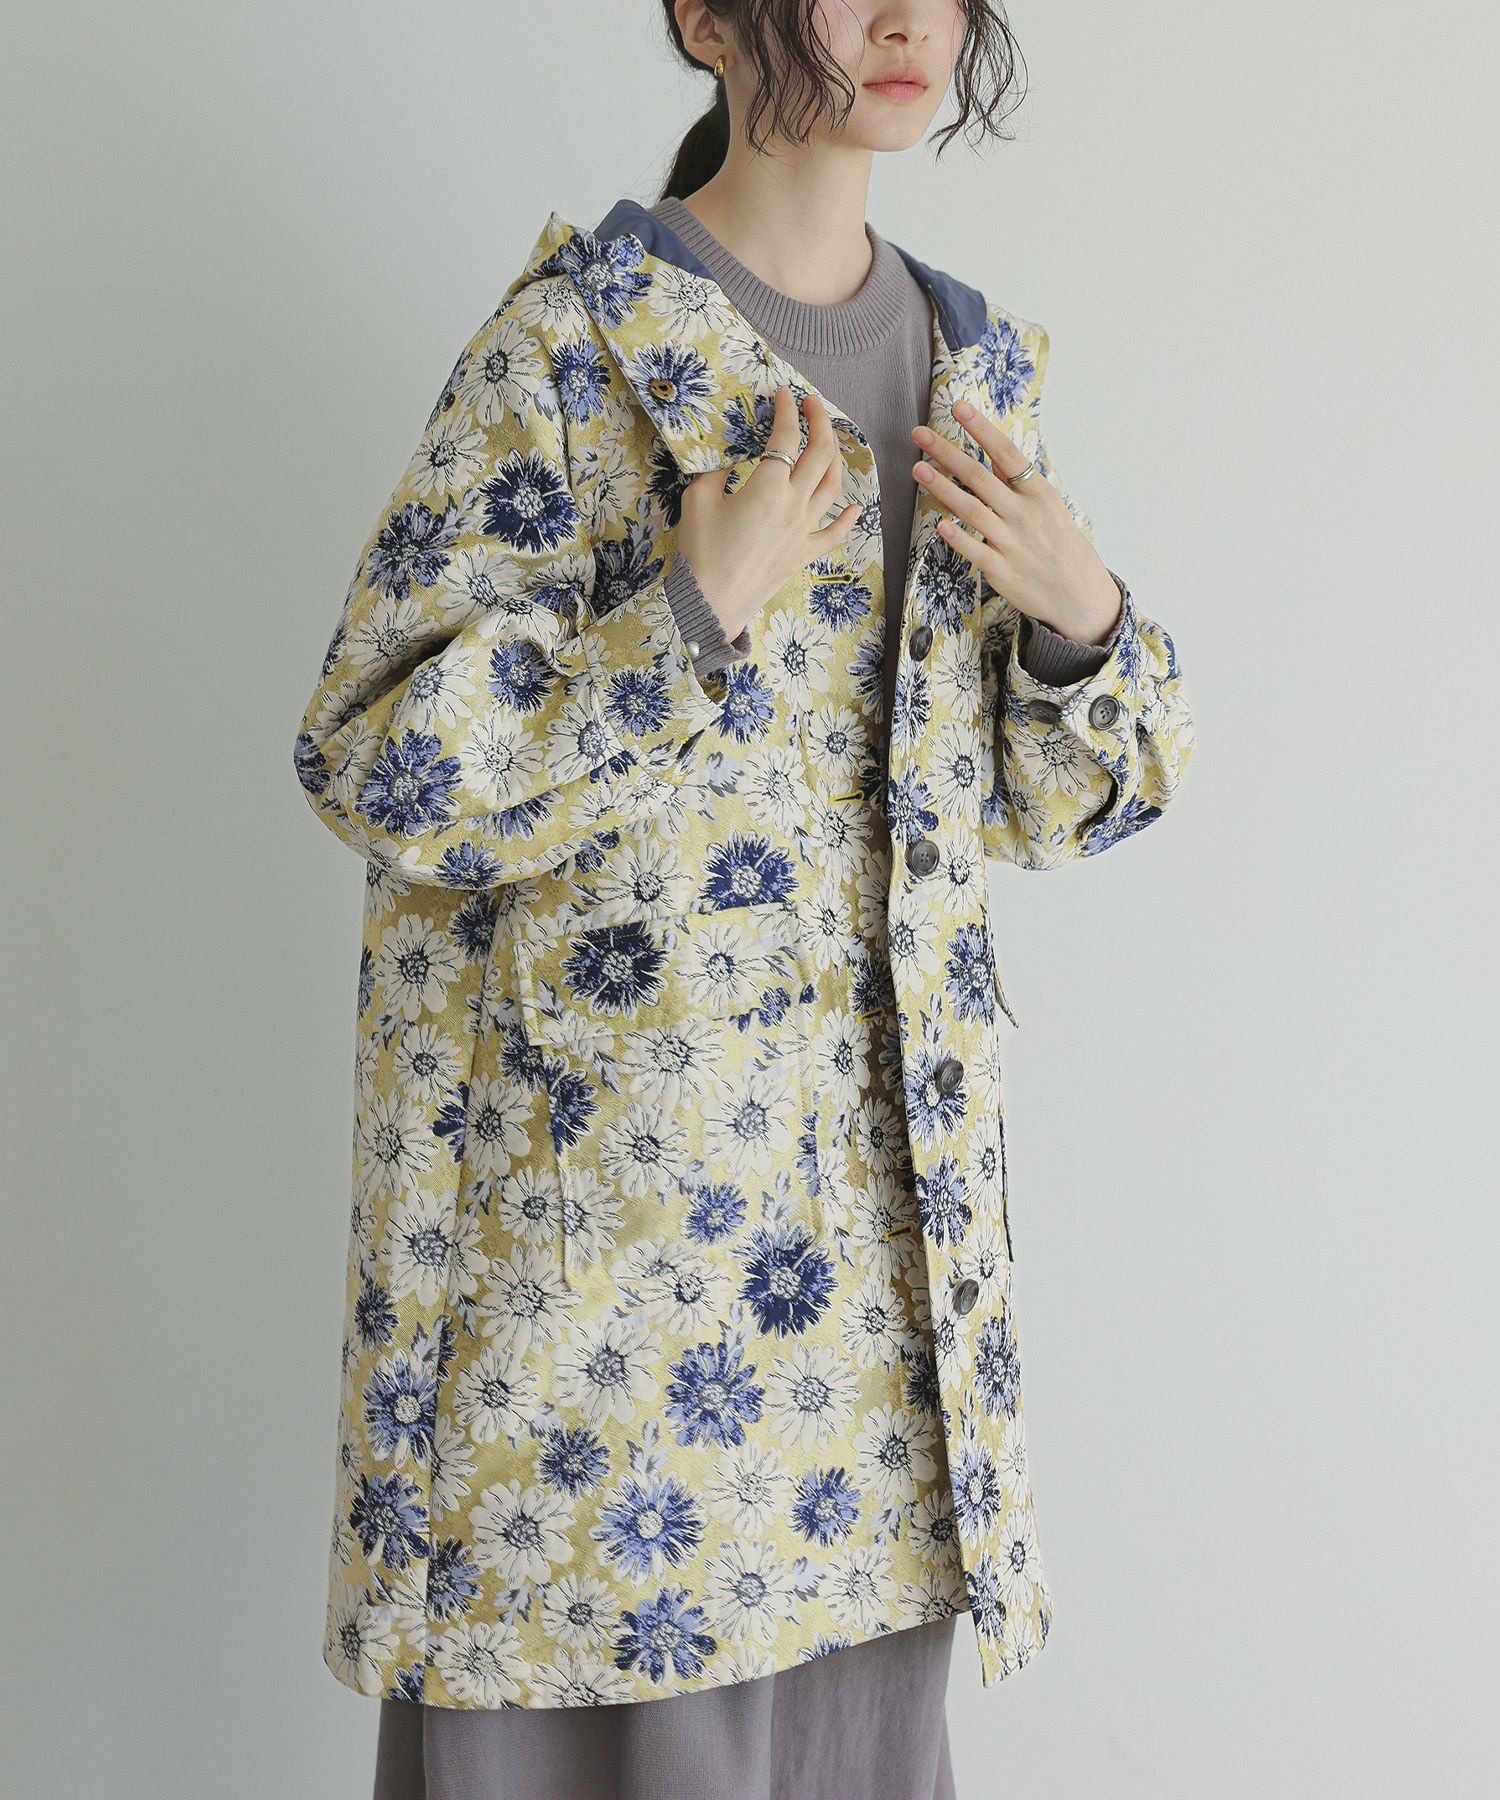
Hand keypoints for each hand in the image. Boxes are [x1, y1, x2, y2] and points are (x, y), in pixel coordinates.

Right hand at [677, 386, 862, 637]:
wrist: (711, 603)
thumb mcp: (698, 500)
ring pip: (833, 487)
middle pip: (820, 454)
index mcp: (768, 487)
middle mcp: (794, 504)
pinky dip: (847, 519)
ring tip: (830, 441)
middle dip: (820, 422)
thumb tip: (730, 456)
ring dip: (835, 458)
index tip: (785, 393)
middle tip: (814, 405)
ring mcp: (803, 530)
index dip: (786, 410)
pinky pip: (833, 534)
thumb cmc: (701, 552)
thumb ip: (717, 471)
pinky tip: (854, 507)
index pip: (785, 437)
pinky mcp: (804, 554)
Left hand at [911, 401, 1120, 644]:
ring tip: (917, 468)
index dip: (981, 429)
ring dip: (942, 488)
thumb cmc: (1059, 546)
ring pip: (972, 510)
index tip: (958, 408)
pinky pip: (976, 551)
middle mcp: (1025, 514)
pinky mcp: (1002, 571)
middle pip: (980, 477)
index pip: (1006, 453)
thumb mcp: (1047, 507)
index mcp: (1038, 493)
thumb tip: (990, 455)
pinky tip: (939, 524)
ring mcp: (1013, 543)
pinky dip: (959, 537)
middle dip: (947, 453)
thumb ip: (1016, 484)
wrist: (1079, 594)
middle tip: (919, 434)